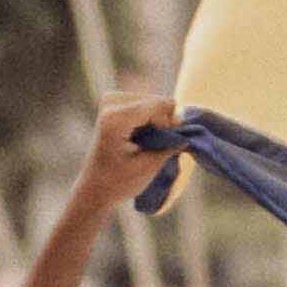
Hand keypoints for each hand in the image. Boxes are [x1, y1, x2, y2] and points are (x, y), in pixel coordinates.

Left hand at [72, 86, 177, 228]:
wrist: (95, 187)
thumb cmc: (120, 182)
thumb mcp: (150, 166)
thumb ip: (171, 143)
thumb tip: (191, 127)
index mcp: (114, 120)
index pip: (157, 105)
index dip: (172, 122)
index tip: (174, 141)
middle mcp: (110, 103)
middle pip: (157, 101)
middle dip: (164, 122)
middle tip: (156, 146)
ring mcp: (110, 99)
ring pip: (154, 101)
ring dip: (157, 122)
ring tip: (145, 143)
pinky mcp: (113, 101)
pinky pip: (146, 103)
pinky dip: (150, 119)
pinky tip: (141, 137)